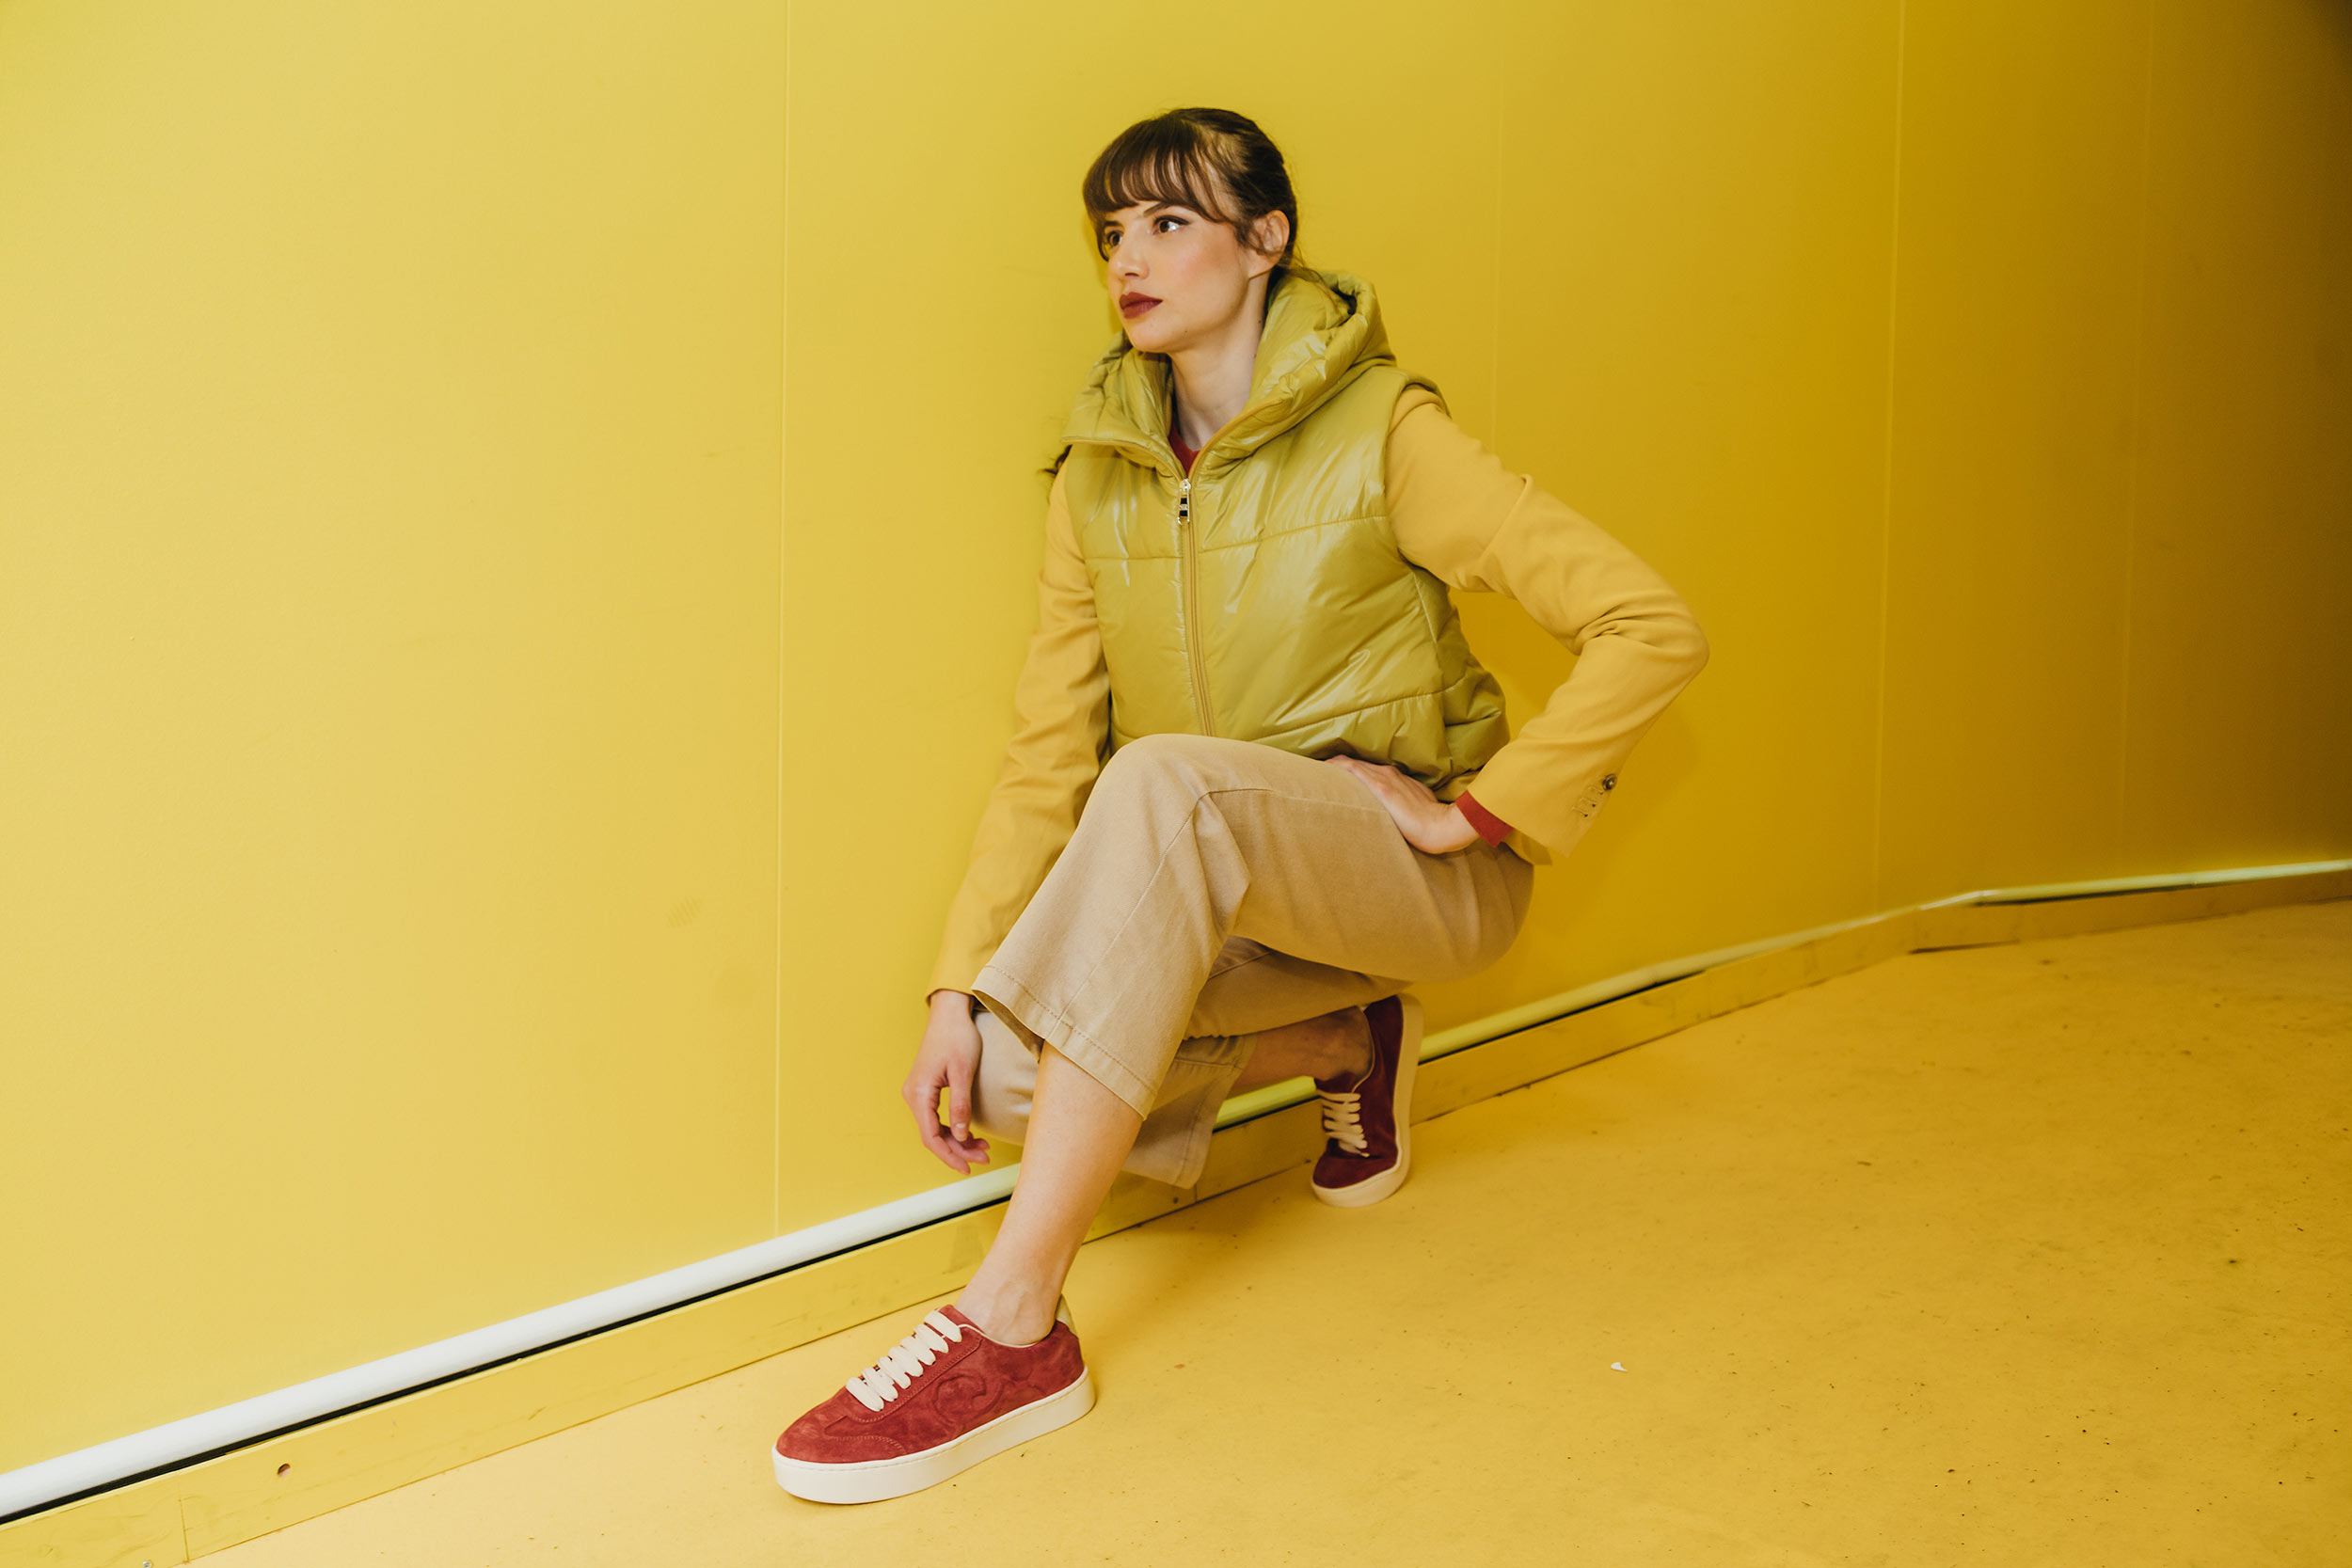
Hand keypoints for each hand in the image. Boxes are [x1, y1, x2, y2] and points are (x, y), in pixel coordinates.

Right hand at [903, 991, 992, 1173]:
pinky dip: (954, 1128)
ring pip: (936, 1129)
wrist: (950, 1014)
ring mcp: (918, 1093)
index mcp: (919, 1093)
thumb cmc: (958, 1037)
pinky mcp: (926, 1090)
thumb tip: (960, 1136)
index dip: (950, 1155)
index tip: (969, 1167)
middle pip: (933, 1136)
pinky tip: (971, 1133)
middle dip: (959, 1150)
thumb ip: (960, 1106)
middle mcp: (913, 1095)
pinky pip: (936, 1118)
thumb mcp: (963, 1072)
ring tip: (983, 1148)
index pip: (931, 1137)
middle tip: (984, 1157)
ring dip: (958, 1141)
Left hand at [1323, 756, 1480, 853]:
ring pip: (1350, 765)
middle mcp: (1387, 773)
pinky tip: (1321, 769)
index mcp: (1395, 779)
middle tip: (1313, 774)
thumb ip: (1400, 804)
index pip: (1365, 770)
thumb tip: (1390, 814)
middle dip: (1334, 768)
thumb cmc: (1431, 822)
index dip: (1347, 770)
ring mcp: (1383, 778)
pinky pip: (1352, 770)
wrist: (1442, 826)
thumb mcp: (1416, 807)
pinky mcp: (1381, 787)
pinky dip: (1336, 768)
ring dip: (1331, 768)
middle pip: (1354, 765)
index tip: (1330, 776)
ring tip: (1311, 772)